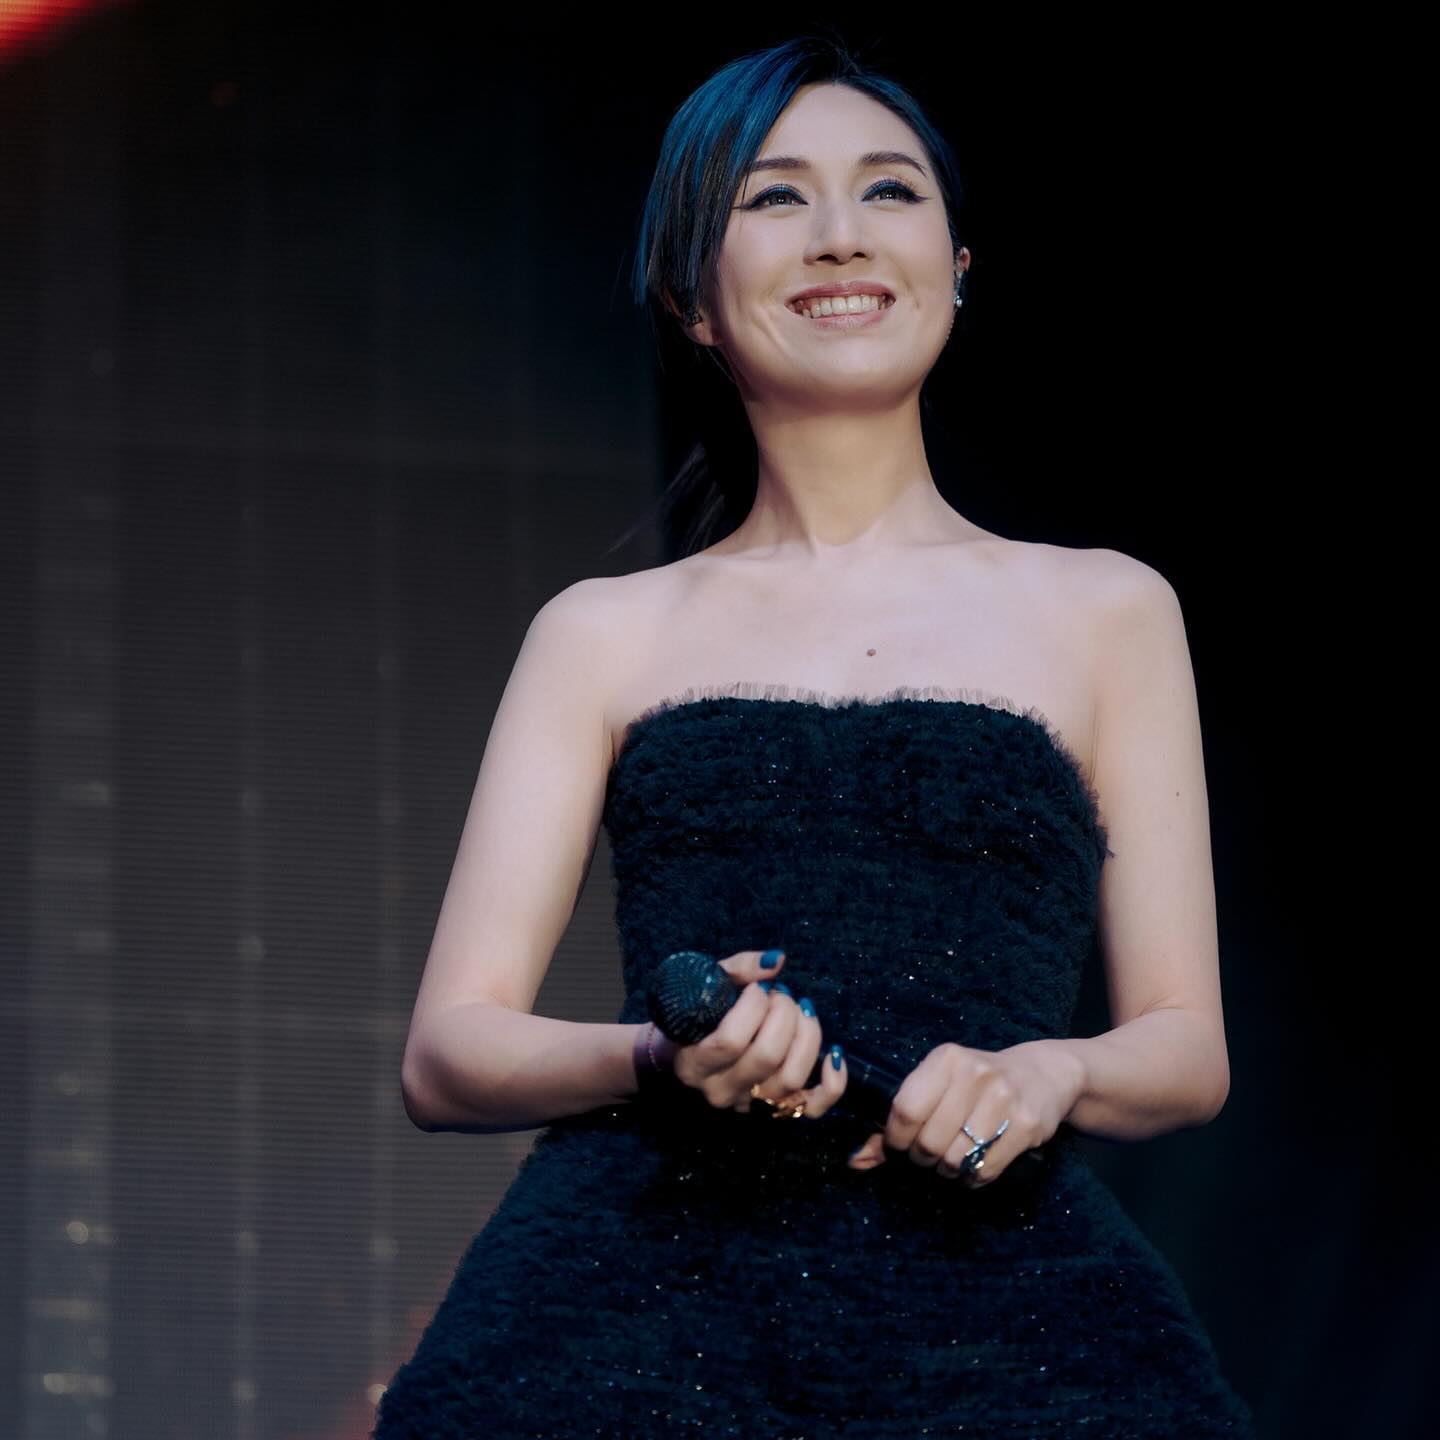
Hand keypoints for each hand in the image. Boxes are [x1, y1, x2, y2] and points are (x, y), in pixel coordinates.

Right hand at [672, 949, 849, 1118]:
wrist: (697, 1048)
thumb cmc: (704, 1011)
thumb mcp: (712, 983)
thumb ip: (741, 968)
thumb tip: (777, 961)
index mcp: (694, 1064)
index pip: (730, 1041)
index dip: (753, 1007)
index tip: (758, 988)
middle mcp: (721, 1091)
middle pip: (766, 1057)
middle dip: (783, 1014)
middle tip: (781, 994)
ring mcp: (752, 1104)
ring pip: (791, 1078)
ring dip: (806, 1036)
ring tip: (801, 1010)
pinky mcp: (781, 1111)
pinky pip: (814, 1107)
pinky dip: (833, 1083)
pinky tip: (834, 1053)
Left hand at [846, 1039, 1084, 1185]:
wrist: (1042, 1074)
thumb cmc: (976, 1083)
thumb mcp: (939, 1086)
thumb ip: (897, 1121)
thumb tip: (856, 1160)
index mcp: (946, 1059)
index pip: (905, 1109)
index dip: (896, 1138)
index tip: (900, 1144)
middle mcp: (974, 1074)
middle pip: (929, 1140)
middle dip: (923, 1158)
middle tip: (930, 1154)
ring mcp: (1003, 1099)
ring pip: (956, 1159)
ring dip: (947, 1170)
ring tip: (953, 1158)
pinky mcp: (1026, 1125)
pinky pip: (985, 1170)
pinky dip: (972, 1178)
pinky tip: (974, 1165)